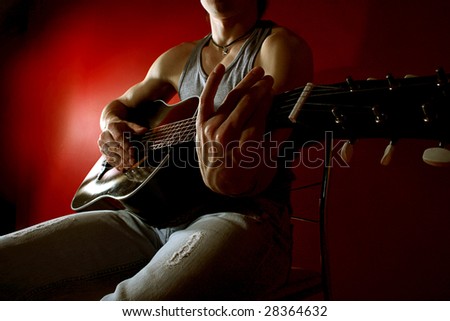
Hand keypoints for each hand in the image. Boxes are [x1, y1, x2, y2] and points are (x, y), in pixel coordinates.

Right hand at [97, 120, 146, 170]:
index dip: (126, 146)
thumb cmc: (122, 126)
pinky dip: (115, 164)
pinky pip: (108, 158)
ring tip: (128, 167)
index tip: (133, 153)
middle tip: (132, 163)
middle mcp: (104, 135)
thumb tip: (144, 130)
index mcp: (112, 127)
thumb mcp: (129, 125)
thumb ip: (136, 128)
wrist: (110, 126)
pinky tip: (122, 168)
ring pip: (111, 154)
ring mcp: (102, 143)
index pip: (119, 138)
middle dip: (124, 156)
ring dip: (120, 162)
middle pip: (115, 147)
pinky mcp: (101, 149)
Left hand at [196, 64, 275, 195]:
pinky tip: (221, 68)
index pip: (259, 115)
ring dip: (244, 83)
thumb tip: (291, 121)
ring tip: (257, 72)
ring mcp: (210, 130)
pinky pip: (206, 100)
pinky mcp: (200, 126)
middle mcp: (225, 137)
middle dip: (259, 88)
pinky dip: (212, 83)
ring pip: (230, 100)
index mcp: (244, 148)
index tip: (275, 88)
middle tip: (270, 78)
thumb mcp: (268, 164)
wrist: (220, 185)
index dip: (268, 99)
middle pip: (245, 105)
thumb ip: (277, 141)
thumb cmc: (248, 175)